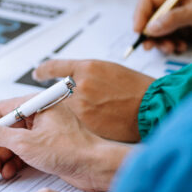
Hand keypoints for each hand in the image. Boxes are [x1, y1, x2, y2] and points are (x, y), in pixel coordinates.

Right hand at [0, 98, 129, 191]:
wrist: (98, 168)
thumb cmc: (70, 150)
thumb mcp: (25, 142)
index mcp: (35, 105)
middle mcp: (38, 116)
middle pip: (2, 129)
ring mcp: (42, 133)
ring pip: (10, 144)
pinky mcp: (47, 149)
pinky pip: (21, 154)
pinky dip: (11, 164)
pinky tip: (6, 175)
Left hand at [34, 59, 154, 141]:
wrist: (153, 107)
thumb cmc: (136, 88)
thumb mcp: (109, 70)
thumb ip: (85, 75)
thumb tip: (68, 80)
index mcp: (86, 68)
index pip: (53, 67)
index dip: (42, 71)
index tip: (38, 74)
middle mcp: (80, 85)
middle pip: (55, 92)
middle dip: (60, 97)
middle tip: (72, 102)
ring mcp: (81, 106)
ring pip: (63, 109)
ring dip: (70, 112)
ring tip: (93, 113)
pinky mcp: (85, 124)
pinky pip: (72, 123)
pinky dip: (78, 124)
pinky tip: (94, 122)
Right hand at [133, 0, 191, 53]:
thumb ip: (174, 19)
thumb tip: (151, 28)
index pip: (148, 2)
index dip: (140, 16)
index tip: (140, 32)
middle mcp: (173, 6)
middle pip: (149, 19)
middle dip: (150, 34)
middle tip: (150, 47)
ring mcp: (177, 20)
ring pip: (157, 33)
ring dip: (161, 43)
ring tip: (172, 48)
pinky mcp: (182, 32)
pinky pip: (167, 41)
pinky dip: (170, 46)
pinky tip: (182, 47)